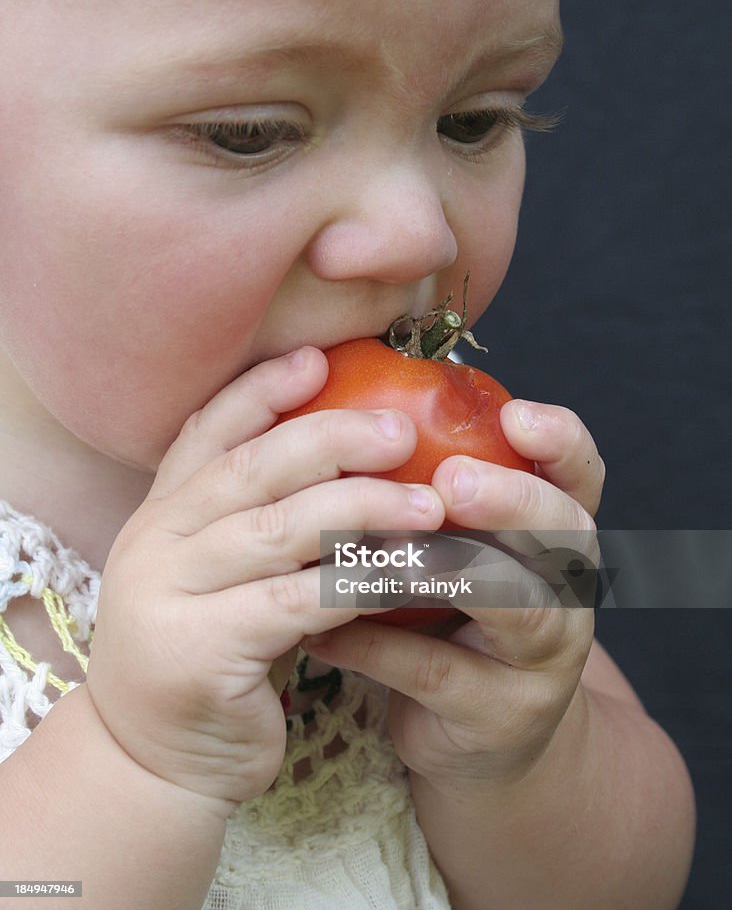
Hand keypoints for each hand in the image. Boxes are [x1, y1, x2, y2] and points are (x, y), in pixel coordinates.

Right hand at [85, 347, 444, 810]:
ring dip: (362, 509)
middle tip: (401, 429)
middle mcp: (155, 542)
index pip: (207, 431)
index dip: (262, 391)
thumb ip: (251, 519)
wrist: (156, 762)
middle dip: (331, 440)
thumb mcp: (215, 574)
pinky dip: (362, 582)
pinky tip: (412, 573)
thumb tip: (339, 456)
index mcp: (159, 513)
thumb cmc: (208, 654)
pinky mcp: (202, 651)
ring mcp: (169, 595)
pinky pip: (299, 602)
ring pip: (280, 530)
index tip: (319, 359)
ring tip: (429, 504)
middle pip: (250, 470)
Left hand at [301, 399, 602, 788]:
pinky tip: (322, 629)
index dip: (561, 444)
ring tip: (380, 545)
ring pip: (514, 606)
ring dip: (445, 570)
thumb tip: (349, 421)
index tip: (518, 414)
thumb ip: (432, 498)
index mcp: (558, 538)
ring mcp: (546, 661)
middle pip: (564, 536)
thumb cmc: (454, 617)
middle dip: (511, 501)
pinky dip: (374, 645)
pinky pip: (436, 670)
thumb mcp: (460, 553)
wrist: (481, 738)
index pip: (581, 480)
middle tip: (452, 479)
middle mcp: (569, 593)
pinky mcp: (500, 716)